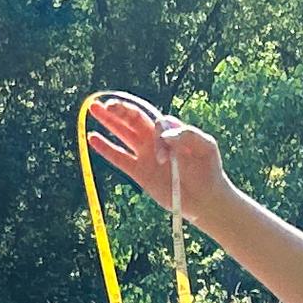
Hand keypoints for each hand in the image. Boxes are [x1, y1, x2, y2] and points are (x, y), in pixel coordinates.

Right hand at [82, 94, 229, 216]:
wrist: (205, 198)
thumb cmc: (209, 170)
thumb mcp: (207, 146)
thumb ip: (188, 135)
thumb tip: (164, 137)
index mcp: (170, 130)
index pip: (154, 120)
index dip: (156, 134)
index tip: (165, 156)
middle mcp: (155, 139)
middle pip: (132, 118)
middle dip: (118, 109)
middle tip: (103, 103)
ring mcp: (145, 155)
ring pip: (122, 133)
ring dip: (108, 121)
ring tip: (93, 108)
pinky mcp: (139, 172)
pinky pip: (119, 158)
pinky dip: (106, 148)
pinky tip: (93, 138)